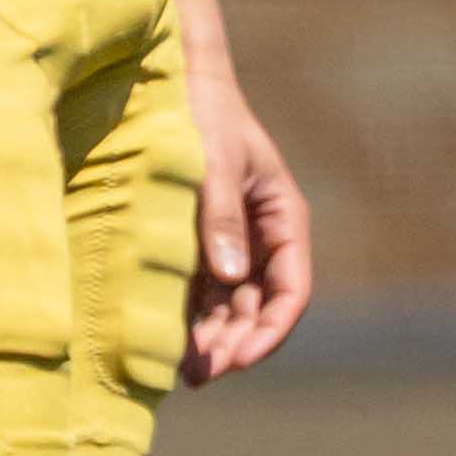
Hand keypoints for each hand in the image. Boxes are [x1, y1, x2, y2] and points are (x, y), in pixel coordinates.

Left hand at [179, 43, 315, 384]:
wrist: (172, 80)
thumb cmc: (203, 114)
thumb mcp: (213, 163)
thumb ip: (221, 218)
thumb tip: (231, 277)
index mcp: (283, 220)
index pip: (291, 291)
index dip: (270, 331)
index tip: (239, 359)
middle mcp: (261, 239)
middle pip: (260, 309)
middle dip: (235, 344)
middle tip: (198, 374)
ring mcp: (229, 244)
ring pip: (229, 308)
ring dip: (210, 340)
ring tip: (179, 371)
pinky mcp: (195, 245)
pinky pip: (198, 294)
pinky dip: (186, 320)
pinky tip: (164, 343)